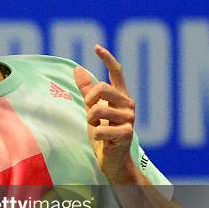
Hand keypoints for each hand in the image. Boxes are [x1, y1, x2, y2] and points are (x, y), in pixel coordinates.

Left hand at [74, 44, 136, 182]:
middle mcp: (128, 104)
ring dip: (91, 121)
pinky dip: (96, 135)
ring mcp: (130, 118)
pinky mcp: (127, 134)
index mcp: (121, 96)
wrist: (112, 160)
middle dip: (89, 101)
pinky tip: (103, 140)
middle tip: (90, 114)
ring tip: (97, 129)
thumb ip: (88, 91)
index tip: (96, 47)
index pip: (117, 72)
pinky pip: (101, 129)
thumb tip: (78, 70)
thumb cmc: (103, 134)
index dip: (107, 59)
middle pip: (102, 89)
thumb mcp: (93, 110)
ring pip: (98, 110)